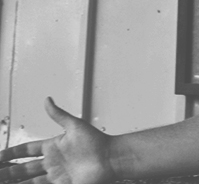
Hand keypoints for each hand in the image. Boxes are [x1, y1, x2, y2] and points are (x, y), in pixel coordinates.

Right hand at [0, 98, 116, 183]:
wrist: (111, 158)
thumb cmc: (97, 141)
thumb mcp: (74, 125)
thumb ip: (58, 114)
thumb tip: (47, 99)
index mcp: (53, 147)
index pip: (26, 151)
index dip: (12, 153)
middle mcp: (52, 163)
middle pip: (23, 169)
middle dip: (7, 172)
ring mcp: (56, 176)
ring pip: (29, 181)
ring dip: (14, 182)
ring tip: (1, 181)